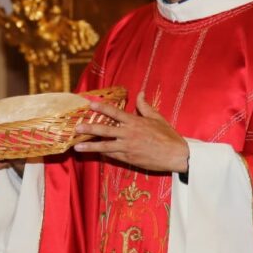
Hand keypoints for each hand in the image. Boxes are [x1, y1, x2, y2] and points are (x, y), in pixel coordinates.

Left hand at [73, 92, 188, 171]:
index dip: (102, 108)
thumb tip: (140, 93)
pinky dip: (103, 154)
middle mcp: (129, 134)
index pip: (115, 113)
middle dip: (90, 129)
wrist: (176, 155)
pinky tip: (94, 154)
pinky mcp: (129, 159)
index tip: (90, 104)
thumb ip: (145, 106)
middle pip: (105, 131)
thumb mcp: (157, 118)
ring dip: (90, 147)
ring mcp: (128, 148)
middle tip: (77, 128)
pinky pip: (113, 156)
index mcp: (135, 122)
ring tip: (77, 147)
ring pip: (105, 147)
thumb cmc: (168, 136)